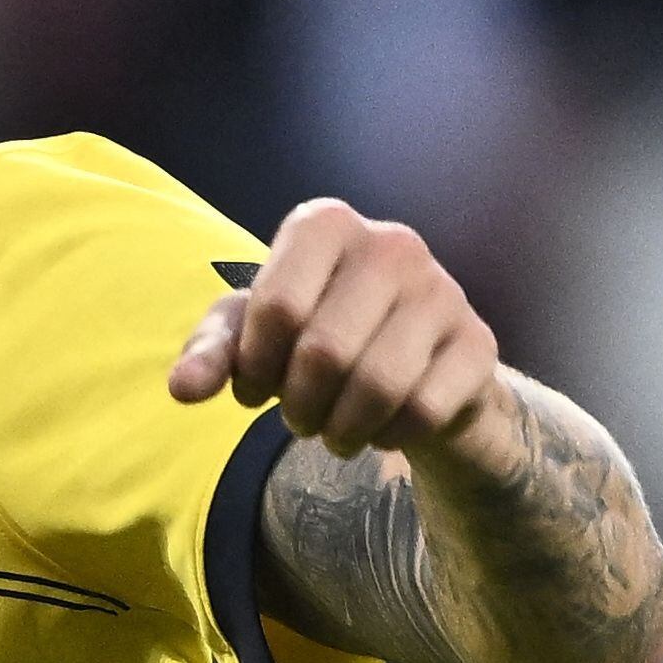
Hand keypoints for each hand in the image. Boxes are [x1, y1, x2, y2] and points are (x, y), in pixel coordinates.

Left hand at [165, 199, 524, 476]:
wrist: (413, 368)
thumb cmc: (316, 338)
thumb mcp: (253, 339)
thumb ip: (212, 354)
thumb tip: (183, 389)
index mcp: (326, 225)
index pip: (275, 306)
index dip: (253, 366)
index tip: (253, 387)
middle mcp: (392, 243)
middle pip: (324, 351)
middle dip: (297, 406)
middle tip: (296, 419)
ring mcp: (444, 290)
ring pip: (377, 385)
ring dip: (340, 429)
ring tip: (331, 432)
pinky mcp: (479, 344)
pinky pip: (423, 411)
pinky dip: (390, 437)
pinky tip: (384, 429)